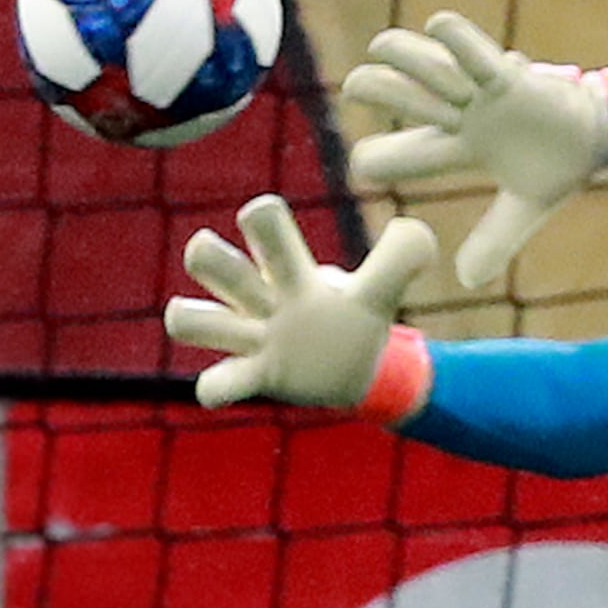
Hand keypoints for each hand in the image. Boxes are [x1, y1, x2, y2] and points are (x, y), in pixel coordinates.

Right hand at [163, 196, 435, 410]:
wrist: (356, 371)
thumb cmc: (353, 317)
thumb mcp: (380, 290)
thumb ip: (398, 260)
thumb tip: (417, 232)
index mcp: (289, 270)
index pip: (262, 225)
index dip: (259, 218)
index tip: (267, 218)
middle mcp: (260, 298)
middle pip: (208, 261)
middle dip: (208, 254)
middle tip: (239, 272)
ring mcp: (251, 338)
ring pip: (189, 321)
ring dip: (192, 318)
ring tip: (237, 330)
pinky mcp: (254, 376)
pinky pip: (214, 383)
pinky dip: (214, 387)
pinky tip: (219, 390)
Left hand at [344, 12, 607, 287]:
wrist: (600, 132)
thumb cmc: (559, 166)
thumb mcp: (527, 208)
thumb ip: (497, 240)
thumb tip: (467, 280)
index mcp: (456, 148)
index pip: (393, 154)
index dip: (375, 159)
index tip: (370, 167)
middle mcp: (455, 113)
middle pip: (386, 91)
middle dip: (375, 90)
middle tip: (386, 103)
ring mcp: (475, 88)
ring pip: (411, 57)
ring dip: (413, 67)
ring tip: (451, 93)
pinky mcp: (500, 69)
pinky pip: (461, 42)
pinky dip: (452, 43)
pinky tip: (461, 61)